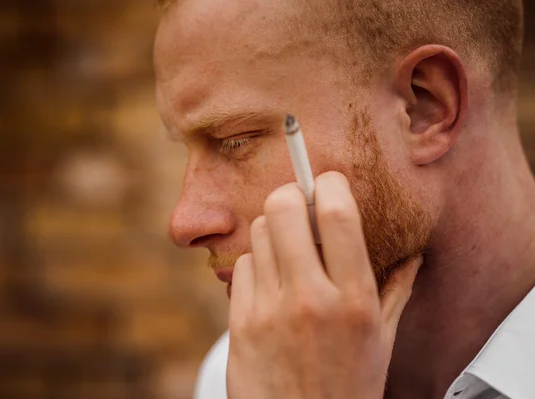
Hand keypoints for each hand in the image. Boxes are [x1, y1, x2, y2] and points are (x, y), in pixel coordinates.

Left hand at [226, 171, 422, 398]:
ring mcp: (270, 309)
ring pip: (258, 232)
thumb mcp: (381, 341)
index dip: (328, 185)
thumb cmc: (347, 384)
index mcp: (354, 299)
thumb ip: (396, 292)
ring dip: (273, 232)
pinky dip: (255, 265)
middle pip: (283, 207)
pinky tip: (269, 287)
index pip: (338, 216)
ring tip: (287, 255)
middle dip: (290, 196)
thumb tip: (413, 256)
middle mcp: (311, 298)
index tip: (327, 183)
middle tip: (299, 207)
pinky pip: (242, 265)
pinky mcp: (241, 321)